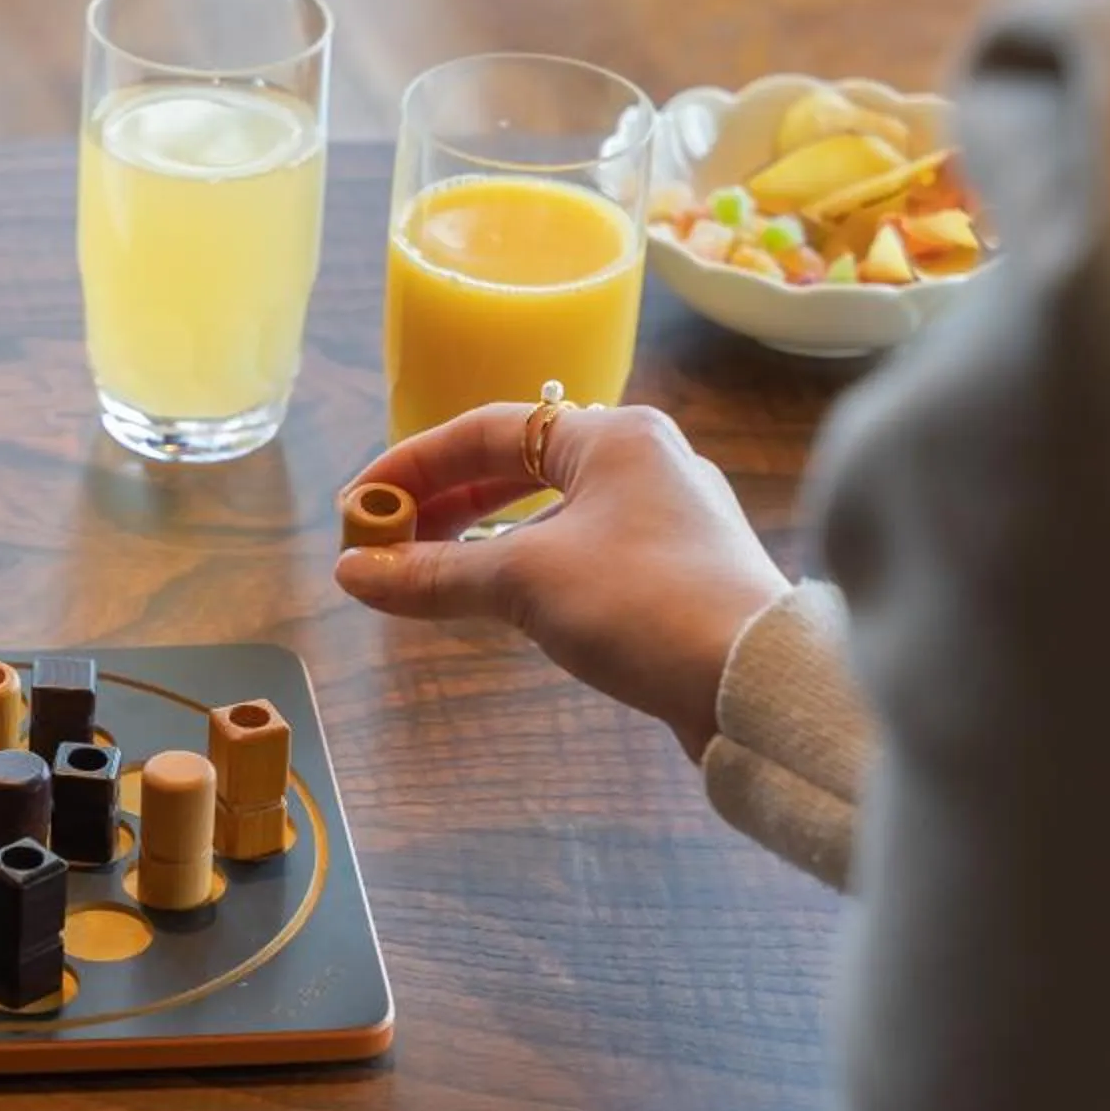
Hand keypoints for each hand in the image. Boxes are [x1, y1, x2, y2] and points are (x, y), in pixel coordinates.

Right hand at [334, 402, 786, 759]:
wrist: (755, 680)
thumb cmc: (642, 604)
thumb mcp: (523, 581)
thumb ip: (434, 573)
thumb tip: (353, 572)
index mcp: (613, 435)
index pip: (487, 431)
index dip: (412, 466)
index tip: (359, 508)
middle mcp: (645, 460)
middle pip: (520, 466)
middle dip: (444, 504)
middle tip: (386, 543)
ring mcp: (668, 515)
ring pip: (552, 512)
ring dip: (483, 538)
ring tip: (430, 571)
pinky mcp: (679, 569)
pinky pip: (581, 549)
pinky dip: (528, 565)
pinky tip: (501, 598)